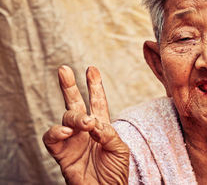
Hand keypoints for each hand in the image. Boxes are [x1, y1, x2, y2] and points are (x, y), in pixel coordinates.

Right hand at [43, 66, 128, 184]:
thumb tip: (93, 122)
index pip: (97, 102)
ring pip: (66, 117)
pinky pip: (51, 138)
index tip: (92, 69)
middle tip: (64, 69)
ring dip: (75, 117)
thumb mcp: (120, 149)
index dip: (94, 86)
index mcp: (101, 126)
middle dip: (69, 86)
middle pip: (75, 103)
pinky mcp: (61, 153)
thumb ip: (109, 133)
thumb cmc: (115, 172)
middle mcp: (84, 130)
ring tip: (86, 123)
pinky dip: (58, 132)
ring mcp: (72, 140)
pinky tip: (68, 132)